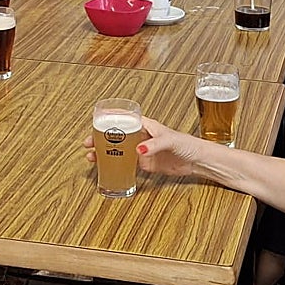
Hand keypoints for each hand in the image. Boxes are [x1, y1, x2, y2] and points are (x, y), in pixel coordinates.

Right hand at [82, 116, 202, 177]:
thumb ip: (154, 145)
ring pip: (117, 149)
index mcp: (146, 125)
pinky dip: (114, 164)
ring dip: (104, 152)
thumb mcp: (169, 141)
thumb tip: (139, 150)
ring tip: (91, 156)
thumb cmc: (187, 144)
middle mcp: (141, 136)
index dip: (109, 118)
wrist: (197, 160)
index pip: (124, 118)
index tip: (95, 120)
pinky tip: (104, 167)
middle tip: (88, 143)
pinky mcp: (145, 164)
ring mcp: (142, 150)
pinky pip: (125, 163)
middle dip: (100, 137)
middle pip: (116, 134)